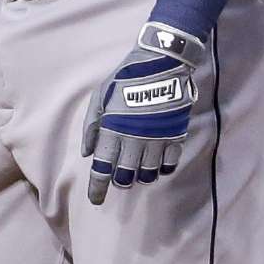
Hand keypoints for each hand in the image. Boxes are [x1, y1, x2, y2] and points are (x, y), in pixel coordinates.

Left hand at [81, 22, 205, 204]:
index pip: (102, 169)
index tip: (96, 200)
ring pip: (147, 174)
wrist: (161, 63)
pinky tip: (158, 165)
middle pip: (125, 176)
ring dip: (140, 176)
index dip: (98, 188)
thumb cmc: (125, 78)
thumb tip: (87, 154)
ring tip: (138, 170)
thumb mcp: (100, 96)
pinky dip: (162, 169)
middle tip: (119, 177)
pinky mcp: (175, 136)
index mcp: (112, 131)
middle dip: (120, 181)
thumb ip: (91, 126)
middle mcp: (134, 140)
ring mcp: (156, 140)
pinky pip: (169, 164)